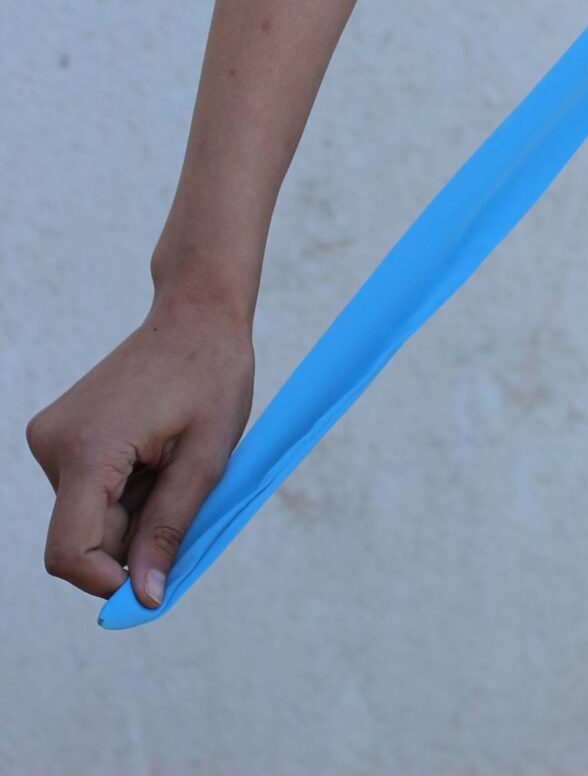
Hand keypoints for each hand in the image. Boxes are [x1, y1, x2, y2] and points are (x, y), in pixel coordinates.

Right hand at [26, 288, 253, 608]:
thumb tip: (143, 598)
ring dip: (132, 512)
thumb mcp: (206, 459)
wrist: (196, 313)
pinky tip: (153, 454)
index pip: (69, 552)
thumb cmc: (211, 375)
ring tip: (170, 463)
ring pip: (86, 517)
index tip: (154, 579)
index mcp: (87, 449)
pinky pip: (86, 492)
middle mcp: (53, 443)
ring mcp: (51, 436)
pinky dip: (122, 491)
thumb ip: (169, 530)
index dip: (108, 582)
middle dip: (133, 538)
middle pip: (82, 536)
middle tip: (183, 493)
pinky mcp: (58, 433)